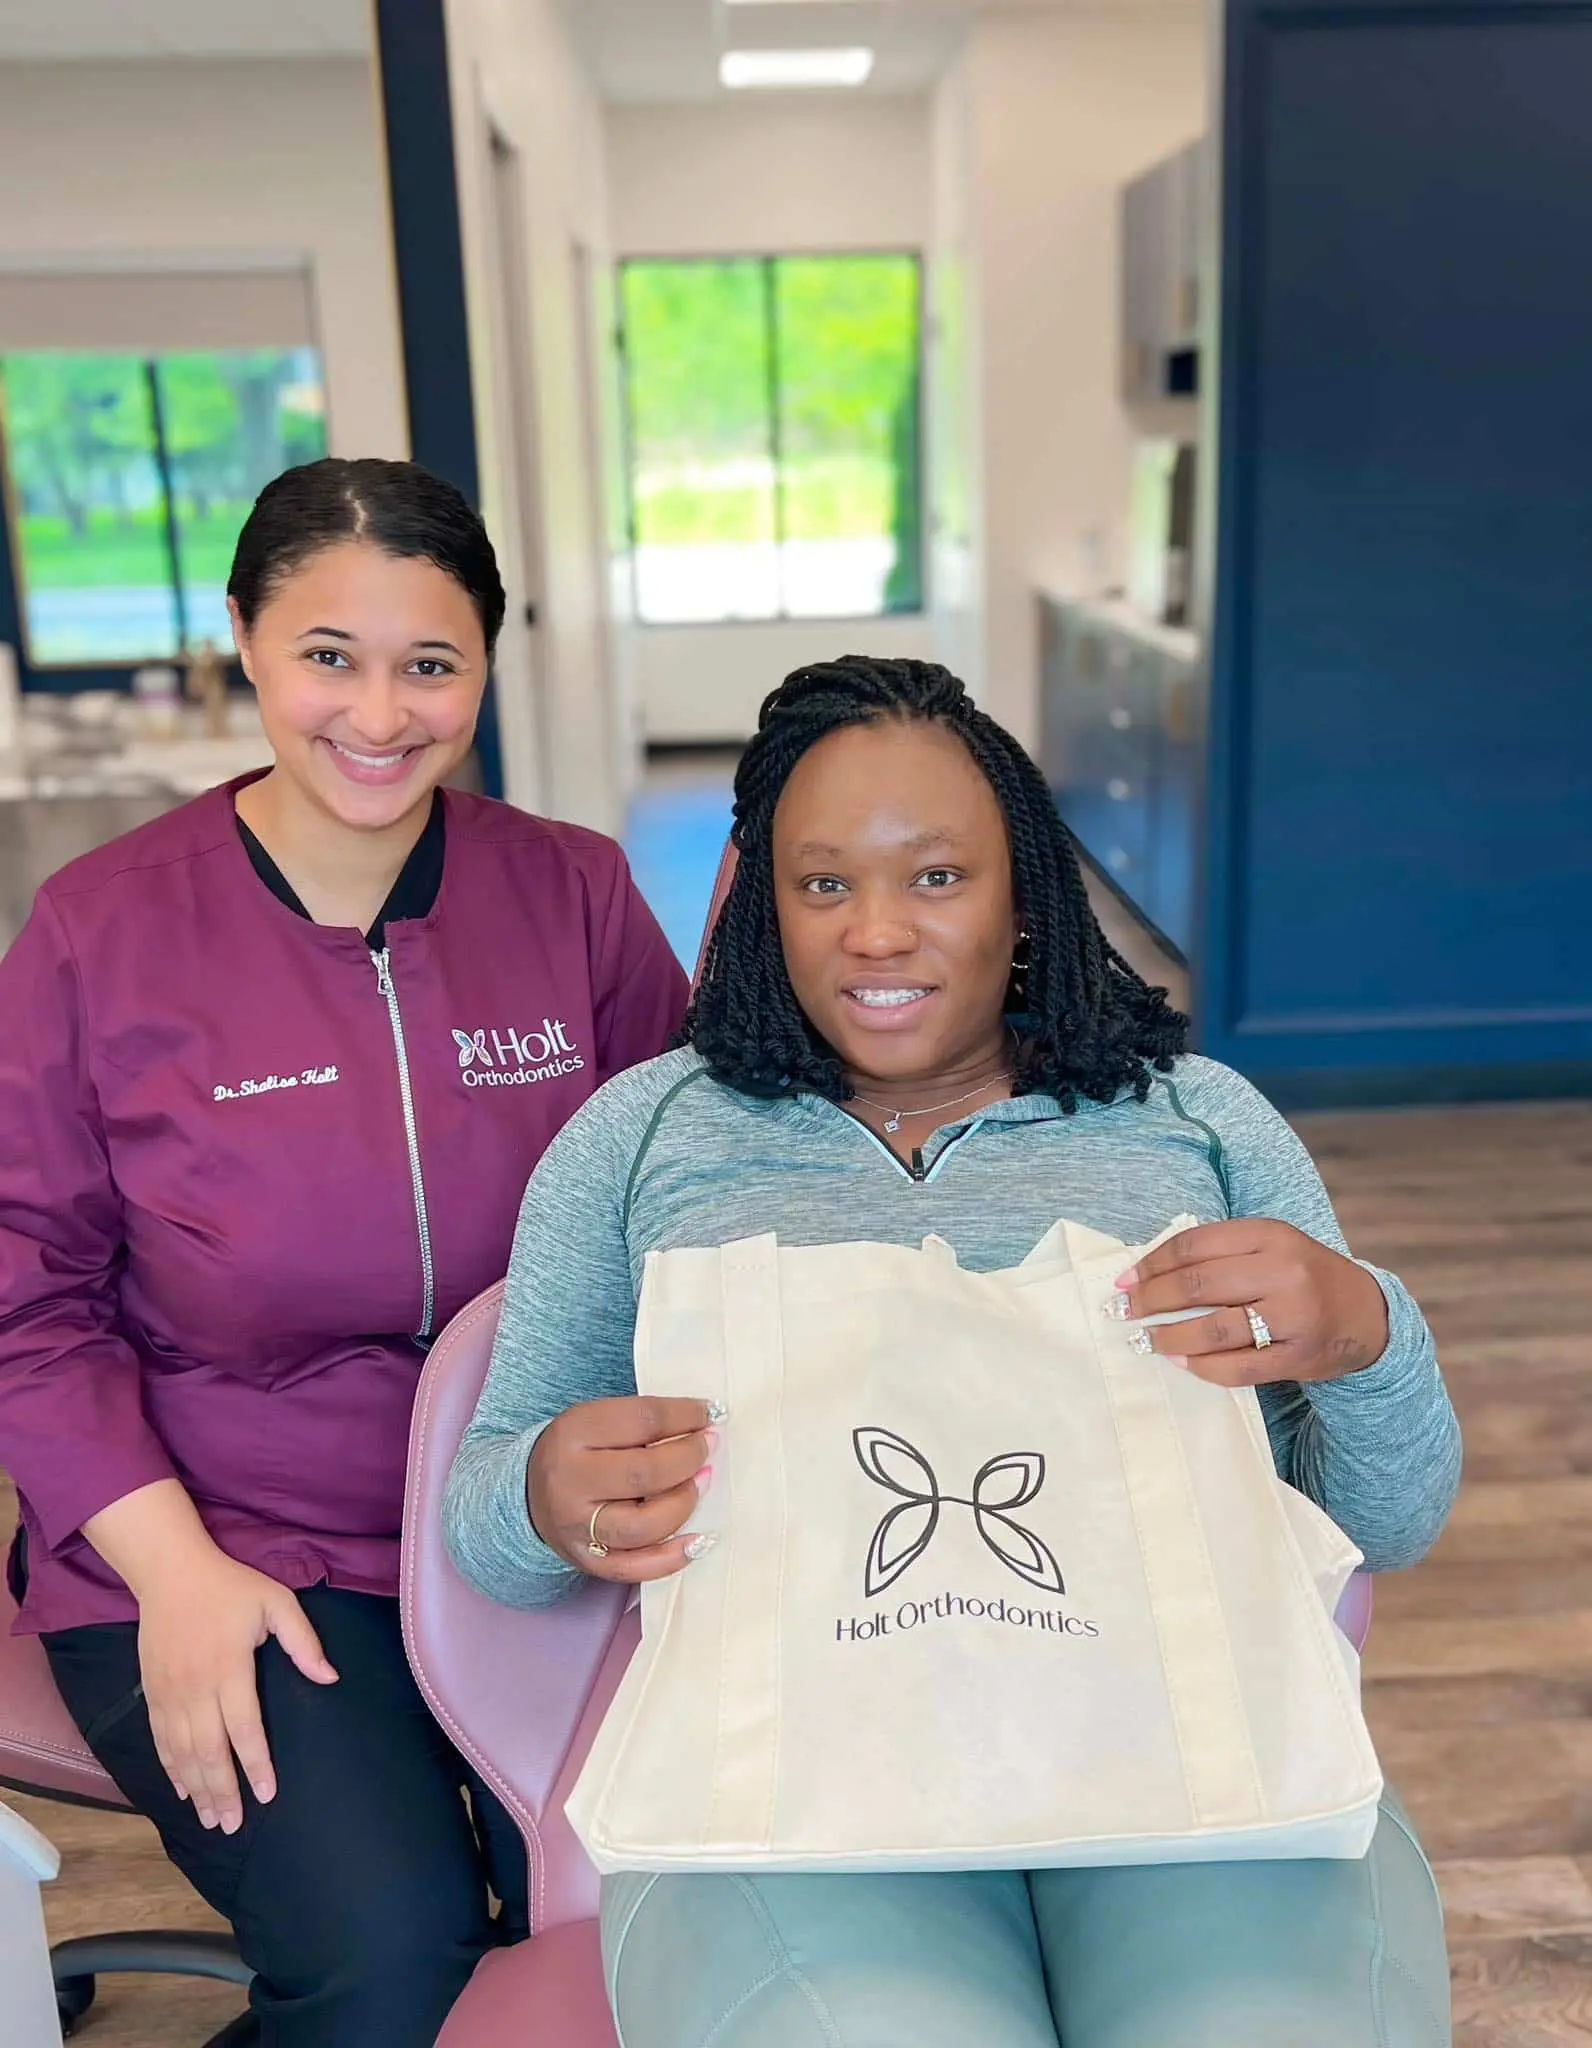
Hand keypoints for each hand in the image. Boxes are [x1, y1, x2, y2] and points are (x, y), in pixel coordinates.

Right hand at [136, 1551, 337, 1833]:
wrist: (171, 1572)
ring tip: (211, 1820)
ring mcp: (170, 1693)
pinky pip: (161, 1739)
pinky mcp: (152, 1692)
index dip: (256, 1764)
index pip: (245, 1728)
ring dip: (197, 1789)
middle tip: (233, 1826)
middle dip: (223, 1792)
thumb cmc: (231, 1587)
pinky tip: (182, 1790)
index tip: (267, 1795)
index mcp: (230, 1668)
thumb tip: (330, 1678)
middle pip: (209, 1751)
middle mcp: (196, 1688)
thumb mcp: (277, 1602)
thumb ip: (302, 1641)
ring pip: (183, 1753)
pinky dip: (171, 1768)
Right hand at [528, 1396, 714, 1583]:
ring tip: (700, 1483)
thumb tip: (704, 1424)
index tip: (708, 1414)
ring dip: (684, 1503)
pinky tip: (697, 1540)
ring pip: (643, 1525)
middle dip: (688, 1458)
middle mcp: (571, 1482)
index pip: (642, 1420)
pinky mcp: (586, 1560)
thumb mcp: (596, 1420)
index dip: (685, 1416)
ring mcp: (577, 1527)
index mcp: (574, 1433)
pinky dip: (673, 1557)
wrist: (529, 1493)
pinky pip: (636, 1567)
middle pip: (645, 1474)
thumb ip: (643, 1421)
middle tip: (706, 1447)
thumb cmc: (576, 1450)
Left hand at [1113, 1219, 1388, 1388]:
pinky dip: (1202, 1366)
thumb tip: (1149, 1270)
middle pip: (1199, 1284)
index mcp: (1270, 1235)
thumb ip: (1222, 1252)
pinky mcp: (1298, 1356)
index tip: (1124, 1279)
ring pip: (1215, 1329)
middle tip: (1122, 1311)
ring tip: (1145, 1340)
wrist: (1366, 1314)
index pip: (1195, 1245)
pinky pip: (1239, 1367)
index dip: (1152, 1263)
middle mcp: (1284, 1271)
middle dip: (1151, 1299)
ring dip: (1170, 1336)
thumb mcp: (1271, 1246)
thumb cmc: (1303, 1276)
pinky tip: (1180, 1360)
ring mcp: (1293, 1316)